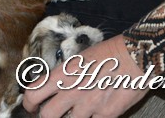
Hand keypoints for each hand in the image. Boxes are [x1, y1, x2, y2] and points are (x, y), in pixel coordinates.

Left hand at [23, 35, 148, 116]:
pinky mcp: (105, 114)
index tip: (29, 106)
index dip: (28, 103)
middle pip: (46, 115)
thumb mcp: (80, 58)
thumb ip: (66, 74)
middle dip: (45, 116)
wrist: (136, 56)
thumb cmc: (110, 53)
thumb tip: (56, 86)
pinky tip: (96, 113)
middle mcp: (71, 91)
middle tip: (48, 114)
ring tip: (78, 111)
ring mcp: (88, 105)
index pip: (34, 93)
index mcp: (63, 74)